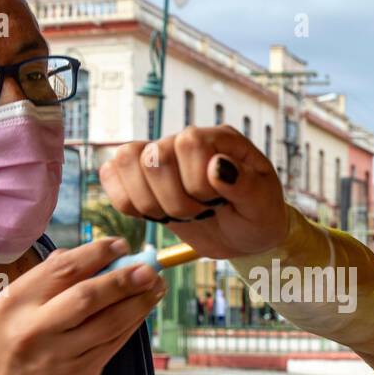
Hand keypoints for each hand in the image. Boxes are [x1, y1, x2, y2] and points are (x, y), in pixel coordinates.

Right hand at [0, 237, 166, 374]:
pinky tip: (144, 309)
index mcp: (16, 303)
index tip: (121, 245)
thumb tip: (87, 254)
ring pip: (109, 322)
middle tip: (149, 267)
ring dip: (138, 302)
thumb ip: (44, 280)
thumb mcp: (10, 309)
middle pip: (88, 296)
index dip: (96, 253)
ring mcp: (61, 353)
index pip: (63, 270)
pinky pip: (114, 342)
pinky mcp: (81, 371)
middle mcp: (37, 328)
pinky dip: (133, 323)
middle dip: (123, 279)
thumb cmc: (12, 346)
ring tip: (156, 285)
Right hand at [98, 124, 289, 259]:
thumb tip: (216, 166)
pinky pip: (111, 175)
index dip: (197, 182)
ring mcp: (159, 156)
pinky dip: (126, 202)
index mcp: (219, 139)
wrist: (244, 235)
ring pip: (125, 161)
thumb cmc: (257, 215)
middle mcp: (184, 141)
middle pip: (153, 157)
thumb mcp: (263, 205)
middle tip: (200, 212)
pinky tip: (153, 215)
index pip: (188, 143)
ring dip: (149, 202)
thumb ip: (245, 185)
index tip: (218, 203)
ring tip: (176, 215)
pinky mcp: (140, 178)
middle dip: (176, 201)